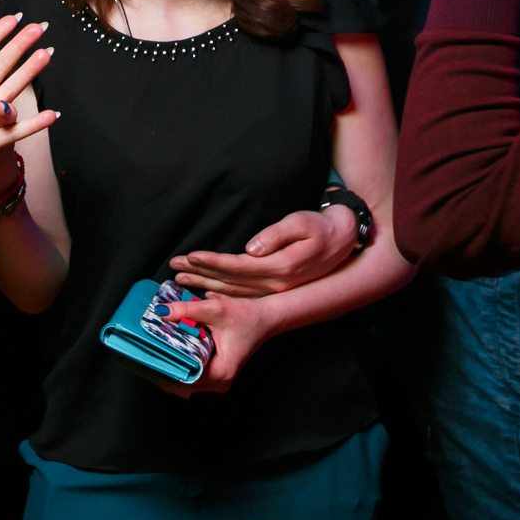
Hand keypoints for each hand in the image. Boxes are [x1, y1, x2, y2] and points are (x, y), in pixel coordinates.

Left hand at [158, 292, 276, 396]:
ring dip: (172, 365)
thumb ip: (187, 310)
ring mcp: (218, 380)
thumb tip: (161, 312)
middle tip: (145, 351)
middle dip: (164, 366)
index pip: (183, 378)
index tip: (147, 357)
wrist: (266, 318)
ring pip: (186, 379)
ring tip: (154, 350)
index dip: (163, 367)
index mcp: (221, 372)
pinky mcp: (216, 374)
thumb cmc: (247, 317)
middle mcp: (220, 382)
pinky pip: (193, 373)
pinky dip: (181, 363)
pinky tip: (169, 351)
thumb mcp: (215, 310)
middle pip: (182, 381)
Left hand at [169, 206, 356, 295]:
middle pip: (229, 281)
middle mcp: (275, 283)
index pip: (237, 266)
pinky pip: (243, 296)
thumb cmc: (321, 227)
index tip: (190, 256)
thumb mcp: (301, 223)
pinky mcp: (276, 287)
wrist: (345, 241)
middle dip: (200, 274)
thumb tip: (252, 249)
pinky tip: (206, 293)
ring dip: (206, 285)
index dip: (212, 262)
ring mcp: (275, 289)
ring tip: (181, 279)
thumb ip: (276, 236)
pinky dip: (222, 295)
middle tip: (174, 268)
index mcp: (279, 267)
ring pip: (233, 290)